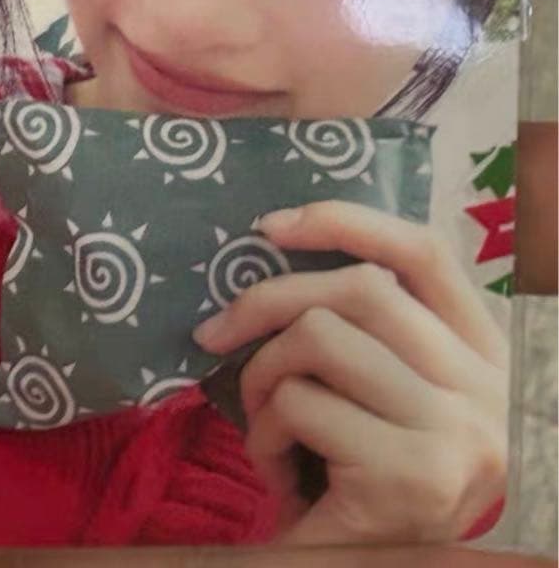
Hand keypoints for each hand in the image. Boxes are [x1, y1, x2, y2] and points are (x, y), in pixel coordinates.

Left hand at [193, 201, 508, 545]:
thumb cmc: (372, 483)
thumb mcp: (390, 396)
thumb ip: (369, 332)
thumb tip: (274, 250)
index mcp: (485, 353)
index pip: (424, 253)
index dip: (347, 222)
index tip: (271, 227)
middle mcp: (487, 387)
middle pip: (362, 288)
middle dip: (267, 301)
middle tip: (216, 333)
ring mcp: (454, 432)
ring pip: (321, 336)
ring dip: (263, 376)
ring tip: (265, 423)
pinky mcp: (410, 476)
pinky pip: (300, 405)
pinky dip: (263, 433)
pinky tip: (277, 472)